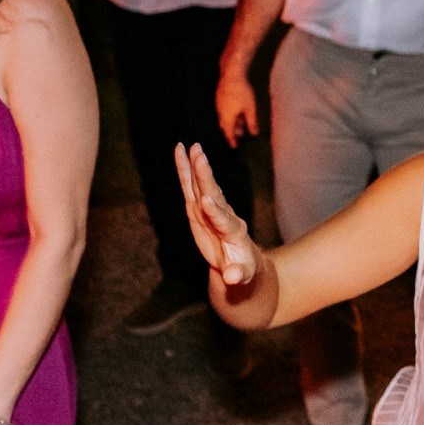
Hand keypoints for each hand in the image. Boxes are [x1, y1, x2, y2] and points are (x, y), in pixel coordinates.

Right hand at [176, 143, 261, 286]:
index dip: (215, 212)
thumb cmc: (243, 269)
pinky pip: (191, 187)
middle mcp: (223, 215)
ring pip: (202, 186)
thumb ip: (237, 275)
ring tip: (191, 147)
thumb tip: (231, 277)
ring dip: (196, 167)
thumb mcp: (243, 275)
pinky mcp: (199, 209)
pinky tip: (180, 152)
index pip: (223, 220)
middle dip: (206, 178)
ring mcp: (211, 210)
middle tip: (200, 157)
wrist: (240, 261)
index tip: (206, 201)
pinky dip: (185, 170)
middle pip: (214, 195)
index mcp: (233, 231)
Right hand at [216, 71, 259, 145]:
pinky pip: (224, 110)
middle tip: (239, 135)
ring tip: (241, 123)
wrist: (231, 74)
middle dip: (232, 131)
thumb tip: (254, 133)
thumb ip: (252, 122)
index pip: (228, 133)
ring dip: (232, 122)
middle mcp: (221, 112)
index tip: (234, 146)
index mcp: (227, 117)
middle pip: (225, 125)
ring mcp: (219, 104)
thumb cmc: (241, 91)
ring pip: (225, 117)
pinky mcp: (220, 96)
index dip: (231, 140)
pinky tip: (237, 110)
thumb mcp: (250, 108)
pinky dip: (230, 114)